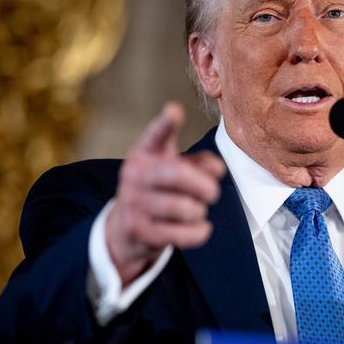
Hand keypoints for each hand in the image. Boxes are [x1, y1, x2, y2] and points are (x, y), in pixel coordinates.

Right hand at [105, 102, 225, 285]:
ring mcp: (134, 203)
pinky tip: (201, 227)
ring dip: (200, 211)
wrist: (126, 228)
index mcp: (145, 153)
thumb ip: (199, 163)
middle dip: (205, 186)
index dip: (166, 123)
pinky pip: (182, 233)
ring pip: (184, 208)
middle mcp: (135, 175)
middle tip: (213, 192)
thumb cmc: (159, 190)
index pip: (156, 135)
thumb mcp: (175, 168)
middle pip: (179, 175)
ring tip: (196, 210)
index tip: (174, 110)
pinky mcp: (139, 231)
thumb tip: (217, 169)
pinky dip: (199, 232)